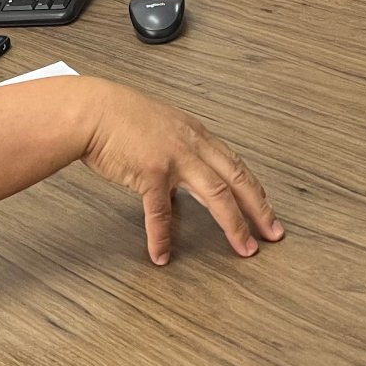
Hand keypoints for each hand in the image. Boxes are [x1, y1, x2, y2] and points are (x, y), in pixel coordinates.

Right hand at [78, 80, 284, 264]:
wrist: (92, 110)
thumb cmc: (119, 118)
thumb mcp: (161, 130)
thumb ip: (177, 156)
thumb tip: (180, 188)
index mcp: (197, 135)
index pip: (237, 166)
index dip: (256, 191)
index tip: (268, 212)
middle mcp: (193, 145)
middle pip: (238, 180)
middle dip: (259, 210)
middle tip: (273, 235)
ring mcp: (174, 158)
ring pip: (216, 195)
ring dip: (233, 225)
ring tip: (243, 248)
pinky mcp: (150, 172)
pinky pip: (158, 212)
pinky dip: (160, 236)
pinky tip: (162, 255)